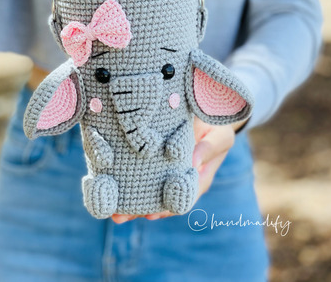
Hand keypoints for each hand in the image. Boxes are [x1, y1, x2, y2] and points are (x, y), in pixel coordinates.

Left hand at [112, 115, 248, 223]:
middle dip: (140, 209)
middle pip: (160, 200)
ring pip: (148, 190)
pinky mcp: (156, 160)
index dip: (166, 208)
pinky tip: (111, 182)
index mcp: (198, 176)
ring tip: (111, 211)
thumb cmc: (218, 126)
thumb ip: (207, 149)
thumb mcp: (219, 136)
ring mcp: (167, 170)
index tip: (151, 214)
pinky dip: (127, 180)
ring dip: (130, 200)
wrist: (210, 113)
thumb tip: (192, 164)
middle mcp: (180, 178)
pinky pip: (142, 173)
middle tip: (120, 217)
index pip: (182, 198)